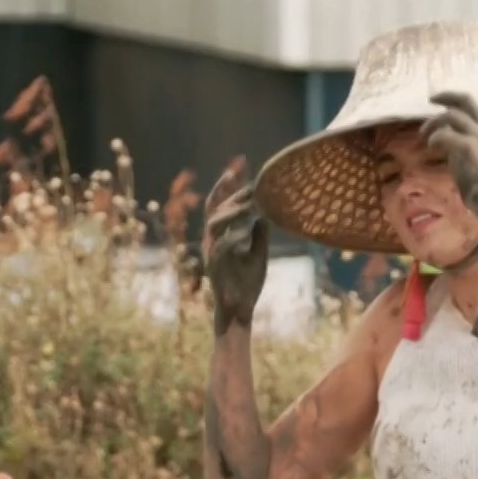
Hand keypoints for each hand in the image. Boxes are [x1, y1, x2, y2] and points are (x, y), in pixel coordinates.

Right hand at [200, 159, 267, 333]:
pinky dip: (233, 238)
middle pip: (215, 210)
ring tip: (250, 205)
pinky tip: (248, 231)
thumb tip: (266, 213)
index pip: (220, 205)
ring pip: (214, 225)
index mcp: (221, 237)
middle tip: (249, 184)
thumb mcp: (258, 254)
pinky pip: (220, 248)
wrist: (239, 313)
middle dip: (229, 194)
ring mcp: (211, 255)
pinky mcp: (214, 269)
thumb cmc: (247, 284)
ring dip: (232, 212)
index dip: (227, 185)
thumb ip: (259, 234)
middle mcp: (212, 242)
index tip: (240, 165)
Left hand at [419, 92, 477, 214]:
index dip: (452, 97)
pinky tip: (431, 146)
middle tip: (430, 100)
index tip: (437, 100)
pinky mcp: (472, 149)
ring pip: (453, 115)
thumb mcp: (469, 149)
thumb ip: (459, 134)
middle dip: (446, 96)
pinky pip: (448, 134)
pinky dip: (436, 137)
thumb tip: (442, 124)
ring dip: (434, 122)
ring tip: (424, 135)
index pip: (470, 102)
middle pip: (466, 100)